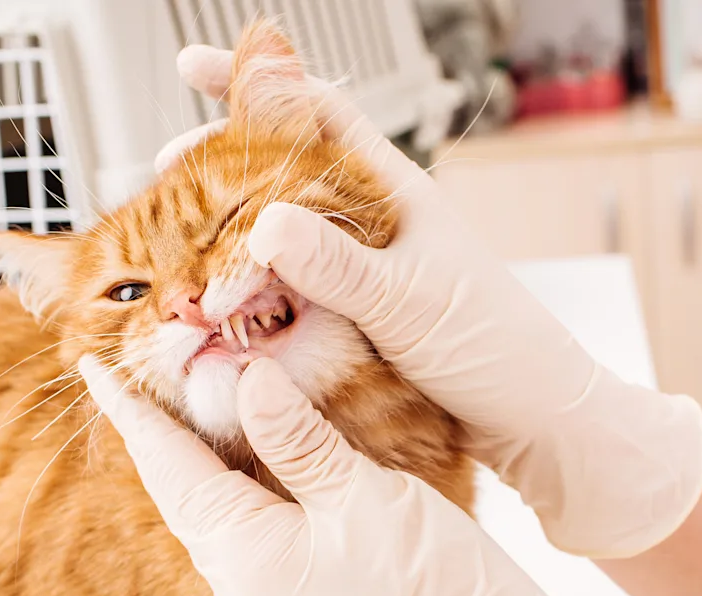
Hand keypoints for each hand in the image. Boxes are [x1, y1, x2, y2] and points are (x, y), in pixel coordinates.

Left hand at [81, 356, 700, 595]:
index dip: (134, 414)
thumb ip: (295, 437)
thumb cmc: (432, 577)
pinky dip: (233, 489)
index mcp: (244, 557)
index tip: (93, 369)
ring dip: (196, 460)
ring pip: (211, 516)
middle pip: (182, 494)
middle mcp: (237, 589)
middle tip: (138, 371)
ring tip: (183, 404)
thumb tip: (245, 379)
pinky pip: (242, 536)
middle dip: (159, 433)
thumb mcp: (362, 492)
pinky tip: (242, 458)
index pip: (170, 469)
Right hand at [158, 46, 701, 559]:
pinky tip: (223, 310)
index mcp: (395, 195)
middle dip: (221, 168)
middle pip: (283, 173)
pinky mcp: (361, 321)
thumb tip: (266, 223)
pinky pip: (293, 295)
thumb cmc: (496, 351)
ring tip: (181, 249)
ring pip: (282, 238)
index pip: (318, 114)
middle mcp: (376, 226)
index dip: (258, 84)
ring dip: (230, 238)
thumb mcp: (410, 302)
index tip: (192, 66)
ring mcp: (367, 273)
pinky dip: (254, 295)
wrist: (536, 422)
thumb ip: (338, 266)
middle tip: (164, 175)